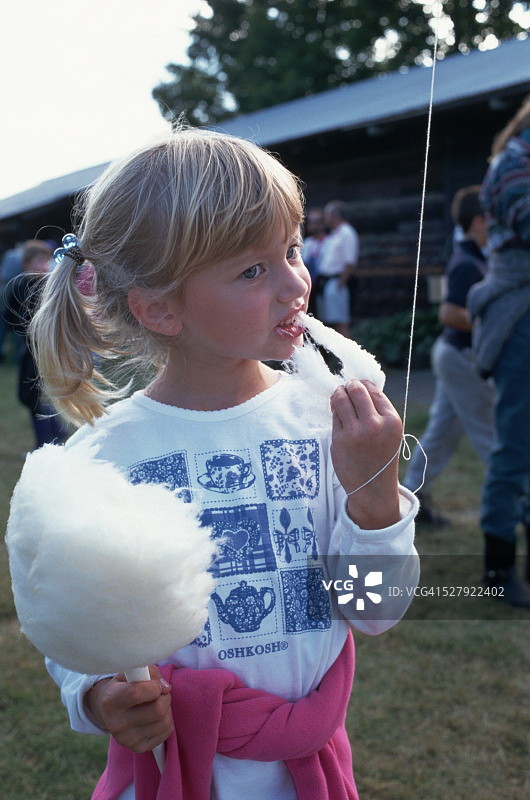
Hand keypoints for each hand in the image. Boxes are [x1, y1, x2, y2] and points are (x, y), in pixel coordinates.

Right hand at [85, 665, 172, 752]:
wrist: (110, 710)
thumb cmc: (125, 685)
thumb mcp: (131, 672)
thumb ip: (149, 673)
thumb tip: (166, 688)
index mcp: (110, 701)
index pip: (136, 693)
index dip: (154, 686)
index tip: (156, 683)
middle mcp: (116, 724)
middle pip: (157, 709)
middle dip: (165, 696)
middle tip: (160, 692)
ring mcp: (126, 739)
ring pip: (165, 721)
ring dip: (167, 708)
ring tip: (157, 703)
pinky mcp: (137, 748)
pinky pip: (166, 732)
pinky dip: (167, 720)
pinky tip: (156, 716)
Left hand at [330, 380, 401, 528]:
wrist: (373, 487)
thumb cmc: (382, 456)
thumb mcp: (390, 432)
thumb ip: (379, 410)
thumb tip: (359, 385)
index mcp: (392, 421)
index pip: (373, 390)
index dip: (363, 384)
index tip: (358, 385)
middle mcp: (375, 425)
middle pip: (356, 390)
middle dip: (349, 385)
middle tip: (346, 387)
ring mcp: (355, 432)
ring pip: (340, 399)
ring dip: (338, 393)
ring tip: (339, 395)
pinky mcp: (339, 439)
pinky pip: (334, 415)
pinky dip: (334, 410)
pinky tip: (337, 412)